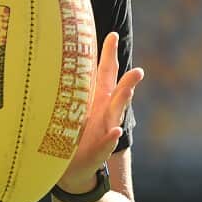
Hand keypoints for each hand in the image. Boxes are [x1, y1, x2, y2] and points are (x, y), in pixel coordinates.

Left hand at [57, 31, 143, 192]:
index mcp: (99, 99)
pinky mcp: (98, 151)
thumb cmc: (75, 131)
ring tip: (128, 90)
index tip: (112, 35)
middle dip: (128, 81)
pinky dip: (110, 138)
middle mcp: (105, 112)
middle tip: (138, 69)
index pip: (106, 73)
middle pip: (117, 92)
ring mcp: (105, 131)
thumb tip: (63, 56)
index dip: (109, 54)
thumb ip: (75, 84)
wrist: (73, 167)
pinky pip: (106, 144)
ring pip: (116, 114)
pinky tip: (115, 132)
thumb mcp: (75, 105)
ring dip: (123, 101)